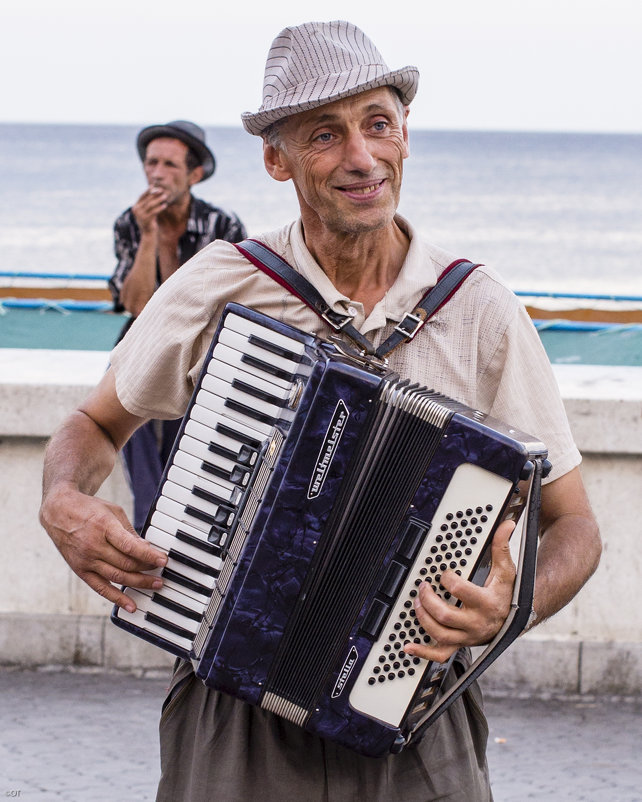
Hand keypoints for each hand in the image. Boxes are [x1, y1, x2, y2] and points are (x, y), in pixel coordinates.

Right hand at [40, 483, 166, 611]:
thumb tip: (147, 549)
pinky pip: (100, 588)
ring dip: (139, 583)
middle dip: (147, 569)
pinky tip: (131, 606)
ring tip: (155, 584)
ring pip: (117, 577)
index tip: (163, 560)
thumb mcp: (113, 512)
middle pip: (126, 563)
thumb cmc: (89, 509)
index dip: (149, 555)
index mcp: (104, 527)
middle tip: (161, 571)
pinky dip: (117, 598)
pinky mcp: (80, 570)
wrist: (59, 512)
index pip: (130, 546)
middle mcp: (94, 546)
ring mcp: (86, 560)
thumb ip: (129, 532)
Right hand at [132, 186, 167, 234]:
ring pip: (151, 205)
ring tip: (165, 196)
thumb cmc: (149, 223)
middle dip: (155, 194)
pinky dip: (160, 208)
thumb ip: (147, 204)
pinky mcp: (146, 220)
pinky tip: (165, 205)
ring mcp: (140, 215)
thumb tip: (152, 193)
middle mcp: (136, 211)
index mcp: (135, 207)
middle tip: (162, 189)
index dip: (148, 190)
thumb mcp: (147, 212)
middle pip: (146, 199)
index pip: (141, 196)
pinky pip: (154, 211)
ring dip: (159, 199)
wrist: (148, 235)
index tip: (154, 185)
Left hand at [404, 519, 516, 662]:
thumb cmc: (506, 594)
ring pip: (439, 634)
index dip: (447, 579)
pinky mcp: (460, 645)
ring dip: (423, 618)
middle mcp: (476, 623)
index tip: (444, 574)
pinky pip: (440, 654)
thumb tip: (507, 524)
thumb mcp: (506, 570)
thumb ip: (502, 547)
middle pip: (444, 614)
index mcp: (486, 603)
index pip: (460, 591)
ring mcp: (467, 637)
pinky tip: (408, 646)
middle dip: (428, 599)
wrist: (512, 620)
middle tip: (422, 587)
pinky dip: (422, 652)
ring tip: (417, 603)